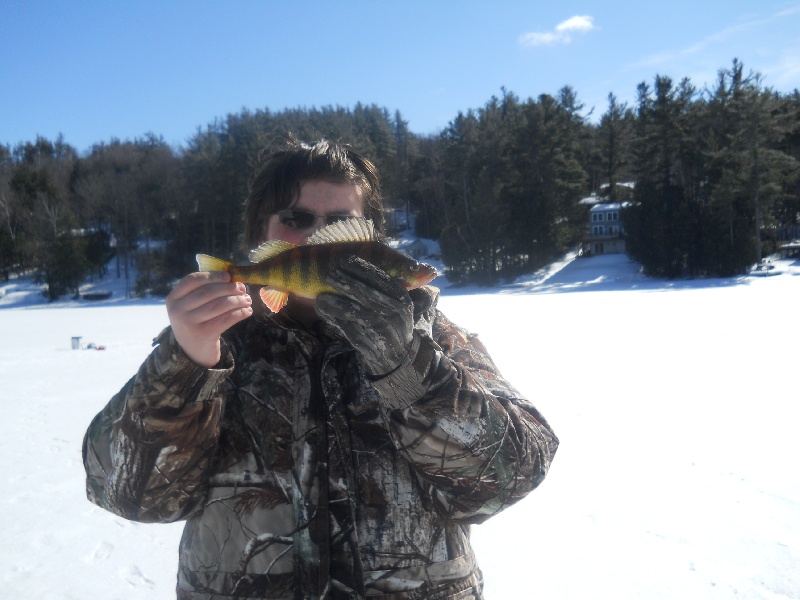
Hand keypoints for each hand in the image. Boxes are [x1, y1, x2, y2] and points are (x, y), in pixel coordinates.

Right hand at [165, 271, 252, 367]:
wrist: (192, 352)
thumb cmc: (196, 322)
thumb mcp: (191, 306)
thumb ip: (205, 291)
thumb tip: (233, 280)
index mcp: (173, 298)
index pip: (192, 280)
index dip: (212, 276)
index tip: (228, 276)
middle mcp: (177, 310)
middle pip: (207, 292)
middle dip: (228, 288)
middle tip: (243, 289)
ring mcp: (189, 323)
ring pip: (218, 305)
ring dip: (237, 301)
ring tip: (247, 300)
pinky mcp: (203, 334)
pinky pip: (225, 319)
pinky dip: (239, 313)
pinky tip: (247, 311)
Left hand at [316, 256, 412, 376]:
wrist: (399, 358)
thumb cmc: (394, 324)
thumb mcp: (399, 304)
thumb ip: (387, 286)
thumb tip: (365, 265)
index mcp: (400, 298)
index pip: (379, 277)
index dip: (360, 267)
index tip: (344, 260)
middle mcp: (392, 312)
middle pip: (363, 292)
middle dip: (343, 281)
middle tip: (328, 274)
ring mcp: (379, 328)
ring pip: (352, 310)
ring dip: (333, 300)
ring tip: (320, 295)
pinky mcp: (367, 342)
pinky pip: (345, 326)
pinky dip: (332, 316)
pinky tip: (322, 308)